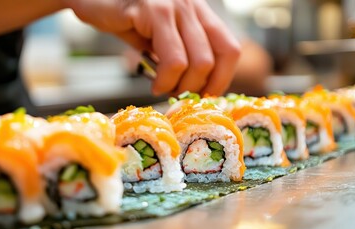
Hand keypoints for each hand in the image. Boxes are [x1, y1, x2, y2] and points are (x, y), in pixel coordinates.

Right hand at [65, 0, 240, 95]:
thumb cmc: (125, 18)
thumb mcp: (160, 37)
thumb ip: (180, 54)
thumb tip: (197, 86)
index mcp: (198, 11)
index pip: (229, 49)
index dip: (222, 78)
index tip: (204, 94)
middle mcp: (191, 5)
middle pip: (215, 59)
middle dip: (197, 88)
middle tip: (176, 94)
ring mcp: (173, 6)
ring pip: (198, 62)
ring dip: (180, 86)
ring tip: (162, 88)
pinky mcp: (152, 11)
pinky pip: (173, 60)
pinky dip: (165, 80)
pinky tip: (153, 82)